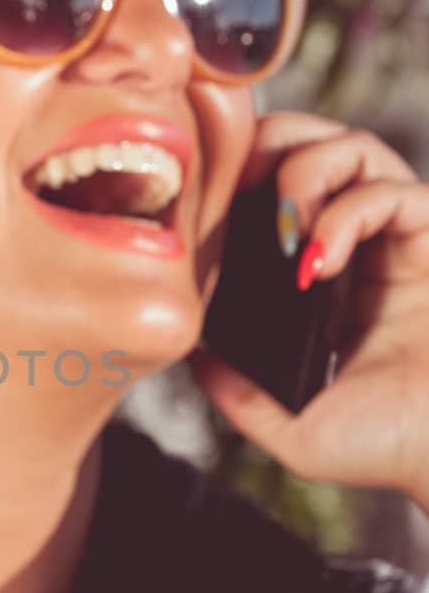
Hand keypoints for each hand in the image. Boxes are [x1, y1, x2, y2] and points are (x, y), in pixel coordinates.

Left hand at [188, 110, 428, 511]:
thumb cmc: (387, 448)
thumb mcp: (291, 428)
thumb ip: (240, 395)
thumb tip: (194, 359)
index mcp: (323, 279)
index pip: (277, 190)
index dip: (241, 178)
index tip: (209, 205)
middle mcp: (361, 247)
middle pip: (314, 144)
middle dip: (272, 145)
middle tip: (242, 186)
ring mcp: (399, 240)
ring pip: (355, 150)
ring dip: (308, 170)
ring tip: (286, 224)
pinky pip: (396, 191)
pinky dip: (351, 211)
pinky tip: (323, 259)